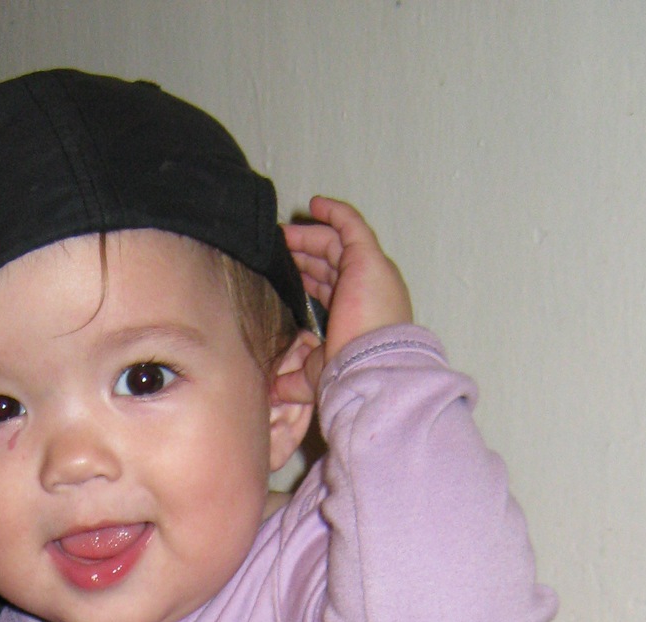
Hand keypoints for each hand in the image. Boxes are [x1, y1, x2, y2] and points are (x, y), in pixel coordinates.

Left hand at [279, 198, 413, 399]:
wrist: (372, 366)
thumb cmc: (351, 373)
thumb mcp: (316, 374)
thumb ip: (294, 378)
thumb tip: (272, 392)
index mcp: (355, 314)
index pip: (330, 287)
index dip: (307, 277)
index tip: (284, 273)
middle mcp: (365, 289)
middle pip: (331, 262)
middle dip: (304, 254)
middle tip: (278, 248)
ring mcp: (368, 271)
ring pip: (336, 242)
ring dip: (309, 235)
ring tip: (283, 233)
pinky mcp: (367, 257)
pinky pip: (351, 225)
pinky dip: (334, 212)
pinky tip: (315, 204)